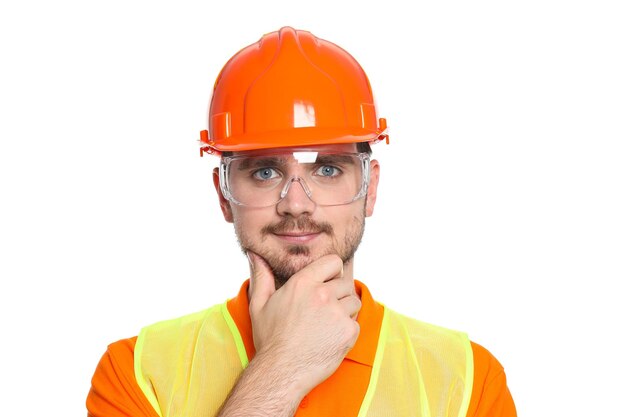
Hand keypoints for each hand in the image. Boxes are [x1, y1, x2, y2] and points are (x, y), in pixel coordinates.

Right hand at [247, 251, 360, 397]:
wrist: (281, 372)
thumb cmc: (269, 339)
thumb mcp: (259, 304)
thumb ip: (261, 276)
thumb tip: (254, 254)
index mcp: (302, 284)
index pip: (333, 262)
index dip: (332, 272)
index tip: (327, 283)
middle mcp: (322, 294)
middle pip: (345, 283)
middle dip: (337, 295)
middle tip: (322, 313)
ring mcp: (337, 313)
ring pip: (353, 302)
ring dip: (345, 311)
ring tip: (326, 325)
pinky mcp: (348, 332)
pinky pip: (356, 323)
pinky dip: (347, 331)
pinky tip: (330, 339)